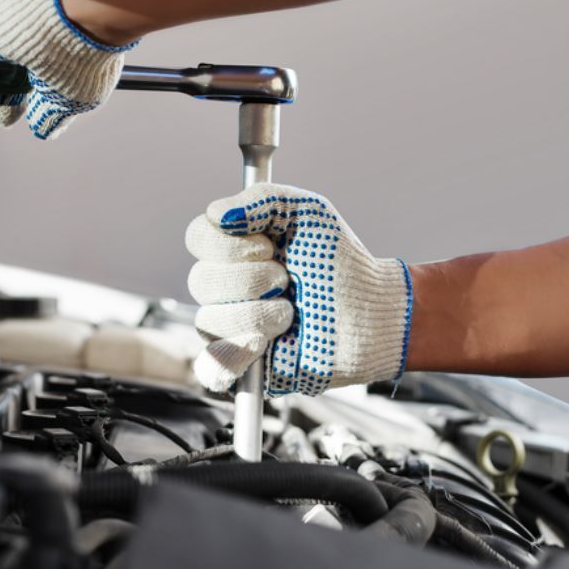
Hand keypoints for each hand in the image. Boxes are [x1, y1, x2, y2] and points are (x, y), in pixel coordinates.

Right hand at [186, 183, 412, 395]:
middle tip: (287, 280)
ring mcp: (232, 328)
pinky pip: (211, 369)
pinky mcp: (245, 368)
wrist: (370, 310)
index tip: (268, 246)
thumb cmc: (339, 261)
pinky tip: (263, 344)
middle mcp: (226, 289)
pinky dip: (233, 356)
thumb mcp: (308, 212)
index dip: (228, 243)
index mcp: (234, 250)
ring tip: (291, 313)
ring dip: (258, 314)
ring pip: (209, 322)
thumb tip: (219, 215)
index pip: (197, 238)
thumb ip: (262, 199)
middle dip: (251, 279)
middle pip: (201, 281)